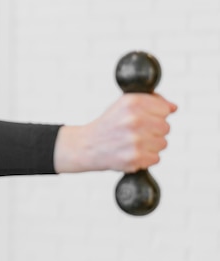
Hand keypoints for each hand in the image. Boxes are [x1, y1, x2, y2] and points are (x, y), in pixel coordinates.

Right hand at [54, 94, 176, 172]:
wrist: (86, 146)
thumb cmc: (108, 125)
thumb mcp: (123, 105)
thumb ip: (150, 101)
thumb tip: (173, 107)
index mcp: (132, 103)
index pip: (165, 109)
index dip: (155, 115)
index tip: (142, 119)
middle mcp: (134, 120)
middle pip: (166, 127)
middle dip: (153, 131)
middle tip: (135, 132)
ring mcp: (135, 140)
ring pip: (163, 143)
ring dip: (150, 145)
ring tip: (131, 143)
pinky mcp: (135, 158)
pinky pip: (156, 158)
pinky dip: (145, 158)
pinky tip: (130, 152)